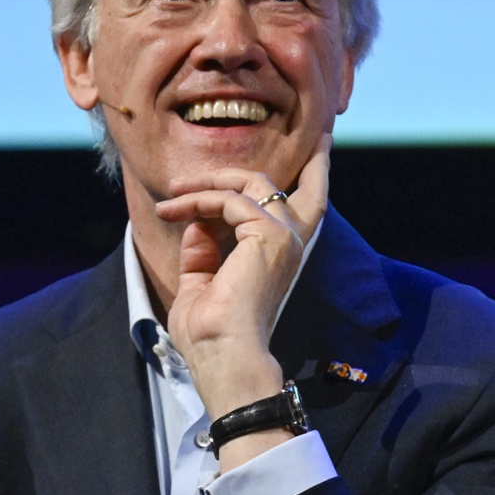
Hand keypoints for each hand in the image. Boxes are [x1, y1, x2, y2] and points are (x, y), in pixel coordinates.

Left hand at [152, 136, 331, 456]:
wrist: (223, 356)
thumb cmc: (210, 334)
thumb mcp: (201, 283)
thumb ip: (203, 251)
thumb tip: (197, 224)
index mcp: (282, 257)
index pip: (306, 209)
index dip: (316, 175)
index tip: (322, 148)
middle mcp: (292, 245)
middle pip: (309, 188)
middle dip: (307, 161)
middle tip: (301, 139)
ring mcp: (284, 237)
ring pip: (252, 183)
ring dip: (209, 183)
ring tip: (174, 193)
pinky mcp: (269, 234)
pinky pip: (228, 200)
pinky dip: (196, 200)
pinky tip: (172, 210)